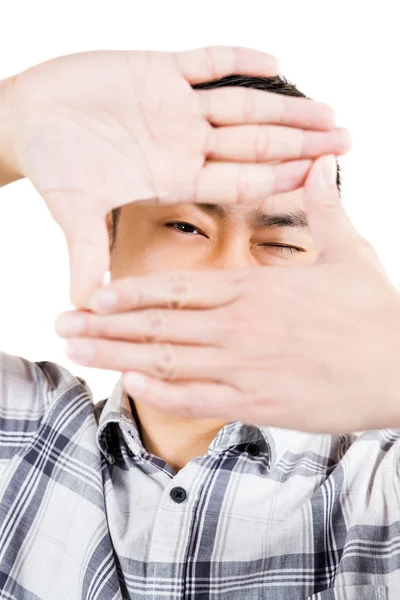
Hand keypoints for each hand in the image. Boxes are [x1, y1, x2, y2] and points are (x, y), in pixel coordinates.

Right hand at [4, 47, 348, 306]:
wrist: (28, 119)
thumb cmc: (51, 164)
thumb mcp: (73, 210)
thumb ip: (86, 252)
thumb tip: (84, 304)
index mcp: (172, 176)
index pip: (238, 180)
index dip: (279, 177)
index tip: (320, 177)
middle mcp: (182, 142)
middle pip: (254, 142)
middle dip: (300, 141)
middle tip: (345, 141)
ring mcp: (174, 105)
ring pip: (242, 104)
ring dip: (285, 106)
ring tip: (327, 111)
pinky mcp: (157, 68)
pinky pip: (206, 60)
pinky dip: (236, 59)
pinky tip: (273, 61)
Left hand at [55, 155, 399, 433]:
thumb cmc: (374, 310)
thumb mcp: (349, 251)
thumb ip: (322, 210)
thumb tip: (319, 166)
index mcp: (254, 289)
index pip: (177, 289)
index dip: (131, 293)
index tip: (95, 294)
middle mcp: (238, 326)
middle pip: (156, 326)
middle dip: (104, 325)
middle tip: (61, 325)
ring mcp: (243, 367)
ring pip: (165, 362)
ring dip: (116, 357)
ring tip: (77, 353)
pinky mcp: (257, 404)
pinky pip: (196, 399)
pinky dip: (160, 394)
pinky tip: (129, 387)